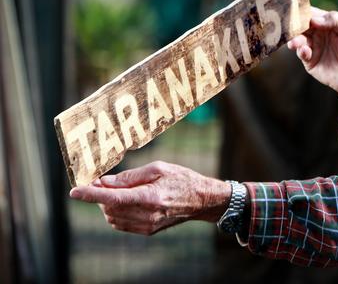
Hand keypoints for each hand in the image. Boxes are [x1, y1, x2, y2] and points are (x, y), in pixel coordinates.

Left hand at [69, 161, 229, 234]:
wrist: (201, 200)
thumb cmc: (182, 179)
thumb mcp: (158, 168)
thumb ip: (130, 176)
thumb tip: (105, 182)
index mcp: (150, 197)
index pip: (113, 198)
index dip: (91, 195)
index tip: (75, 191)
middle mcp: (147, 214)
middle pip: (110, 207)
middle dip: (101, 195)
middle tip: (103, 182)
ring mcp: (146, 225)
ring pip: (112, 217)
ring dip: (107, 205)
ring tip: (118, 190)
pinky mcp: (147, 231)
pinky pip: (121, 224)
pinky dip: (116, 212)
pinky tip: (125, 201)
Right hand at [287, 7, 337, 123]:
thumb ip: (335, 20)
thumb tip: (313, 19)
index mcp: (326, 23)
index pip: (311, 13)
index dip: (303, 12)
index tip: (297, 12)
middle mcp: (316, 33)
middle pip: (301, 26)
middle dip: (295, 26)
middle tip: (291, 27)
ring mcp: (312, 46)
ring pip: (298, 39)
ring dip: (295, 39)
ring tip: (295, 43)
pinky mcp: (309, 60)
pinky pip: (301, 53)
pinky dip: (301, 51)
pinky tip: (305, 51)